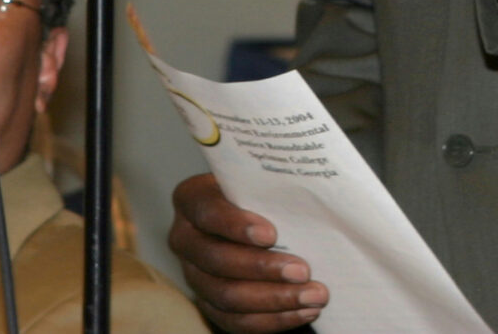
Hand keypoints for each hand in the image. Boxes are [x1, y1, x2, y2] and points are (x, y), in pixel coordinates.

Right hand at [169, 173, 327, 331]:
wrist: (255, 216)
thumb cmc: (260, 191)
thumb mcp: (259, 178)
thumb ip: (272, 184)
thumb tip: (308, 190)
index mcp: (191, 199)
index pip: (208, 211)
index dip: (236, 225)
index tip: (271, 234)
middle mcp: (185, 238)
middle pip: (216, 260)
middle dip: (262, 268)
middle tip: (302, 271)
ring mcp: (194, 275)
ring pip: (226, 296)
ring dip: (274, 299)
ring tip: (312, 296)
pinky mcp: (208, 303)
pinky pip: (236, 321)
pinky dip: (272, 319)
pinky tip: (302, 312)